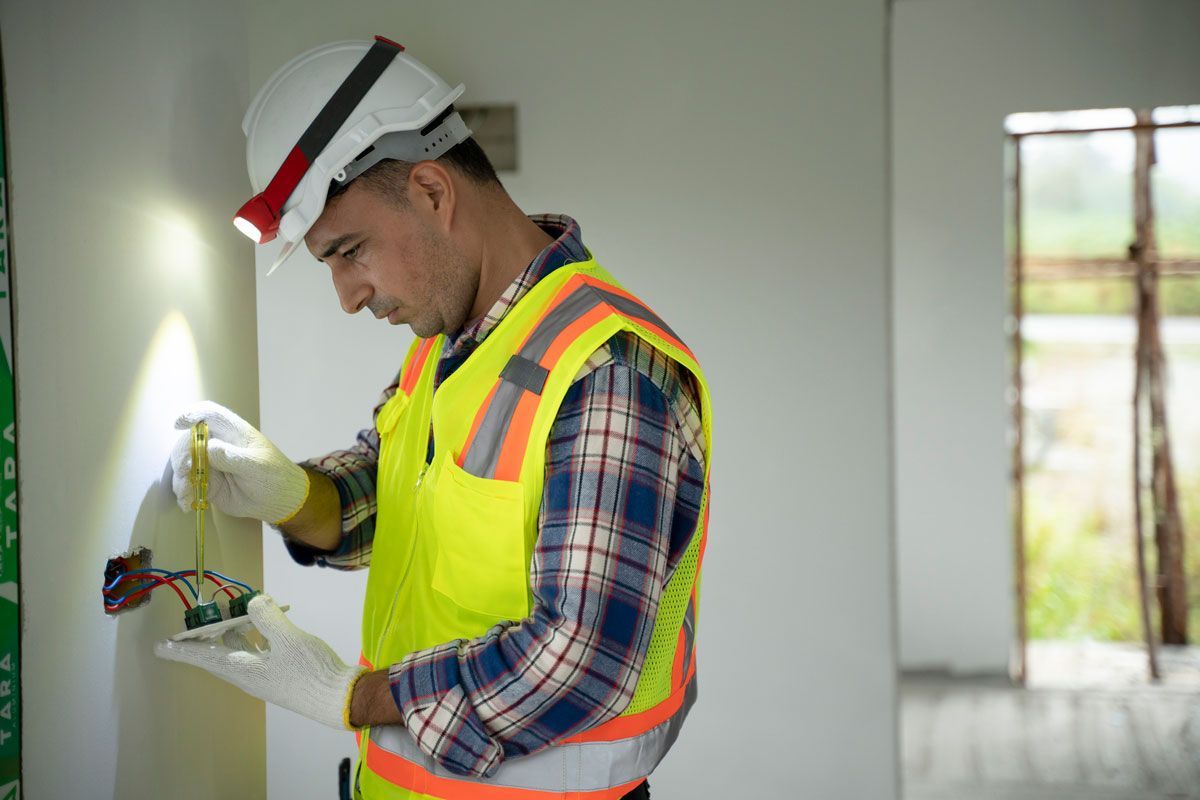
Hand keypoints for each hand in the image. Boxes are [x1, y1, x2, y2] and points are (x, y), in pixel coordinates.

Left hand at [154, 595, 365, 729]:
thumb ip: (268, 617)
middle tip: (203, 616)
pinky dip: (254, 636)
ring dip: (233, 632)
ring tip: (231, 614)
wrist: (338, 698)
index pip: (204, 656)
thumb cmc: (310, 672)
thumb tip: (254, 600)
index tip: (160, 646)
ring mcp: (265, 675)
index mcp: (243, 669)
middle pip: (219, 652)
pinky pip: (256, 652)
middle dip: (209, 633)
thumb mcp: (289, 640)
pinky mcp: (280, 673)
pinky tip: (263, 625)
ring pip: (239, 652)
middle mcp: (248, 674)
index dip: (182, 649)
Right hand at [170, 400, 309, 524]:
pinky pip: (189, 484)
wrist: (279, 501)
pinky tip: (187, 504)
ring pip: (185, 464)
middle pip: (190, 441)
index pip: (210, 415)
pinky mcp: (208, 482)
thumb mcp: (257, 467)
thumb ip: (234, 458)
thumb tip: (209, 448)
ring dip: (180, 478)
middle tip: (184, 470)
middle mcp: (219, 445)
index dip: (192, 415)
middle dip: (182, 455)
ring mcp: (211, 464)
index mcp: (234, 432)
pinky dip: (184, 493)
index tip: (179, 424)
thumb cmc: (274, 476)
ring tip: (185, 493)